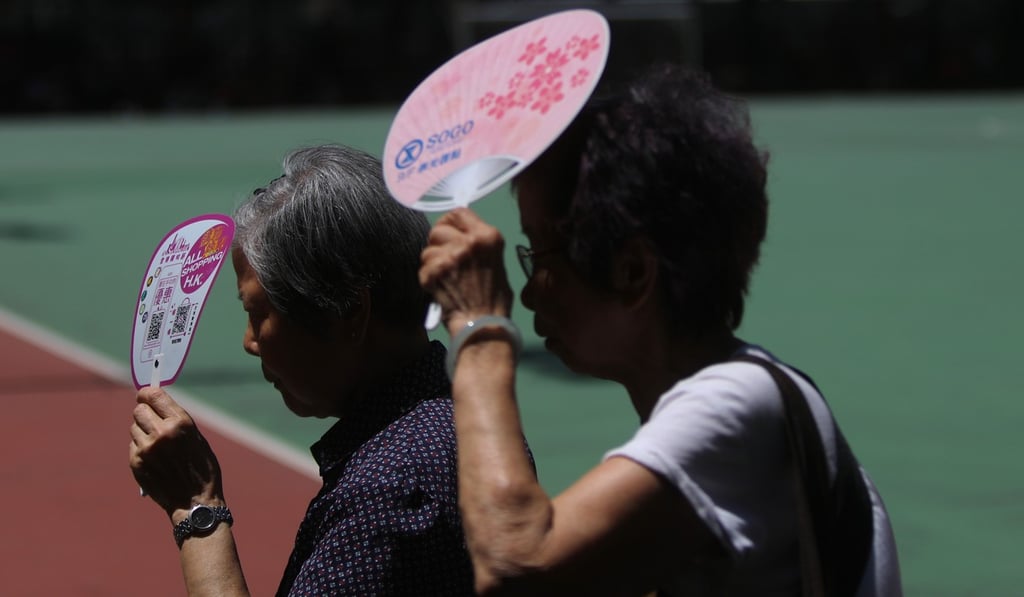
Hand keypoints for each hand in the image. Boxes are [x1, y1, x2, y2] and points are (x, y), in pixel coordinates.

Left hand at [129, 388, 223, 518]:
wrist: (195, 502)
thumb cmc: (202, 469)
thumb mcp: (197, 438)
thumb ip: (177, 421)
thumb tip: (156, 406)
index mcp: (180, 423)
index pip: (153, 395)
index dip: (148, 394)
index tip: (146, 395)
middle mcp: (161, 433)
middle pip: (139, 410)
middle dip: (145, 412)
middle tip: (152, 420)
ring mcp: (146, 449)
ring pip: (134, 427)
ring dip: (142, 431)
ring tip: (157, 444)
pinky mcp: (136, 463)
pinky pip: (133, 445)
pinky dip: (141, 448)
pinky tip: (155, 458)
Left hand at [420, 207, 514, 334]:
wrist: (483, 324)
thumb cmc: (494, 298)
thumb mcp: (496, 263)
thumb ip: (478, 247)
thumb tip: (461, 238)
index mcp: (488, 236)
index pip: (459, 212)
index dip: (449, 222)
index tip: (447, 232)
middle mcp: (469, 241)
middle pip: (438, 229)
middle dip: (437, 243)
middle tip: (443, 259)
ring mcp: (451, 256)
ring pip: (428, 250)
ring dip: (432, 264)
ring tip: (444, 278)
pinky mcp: (435, 272)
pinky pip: (423, 268)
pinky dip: (427, 280)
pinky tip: (439, 289)